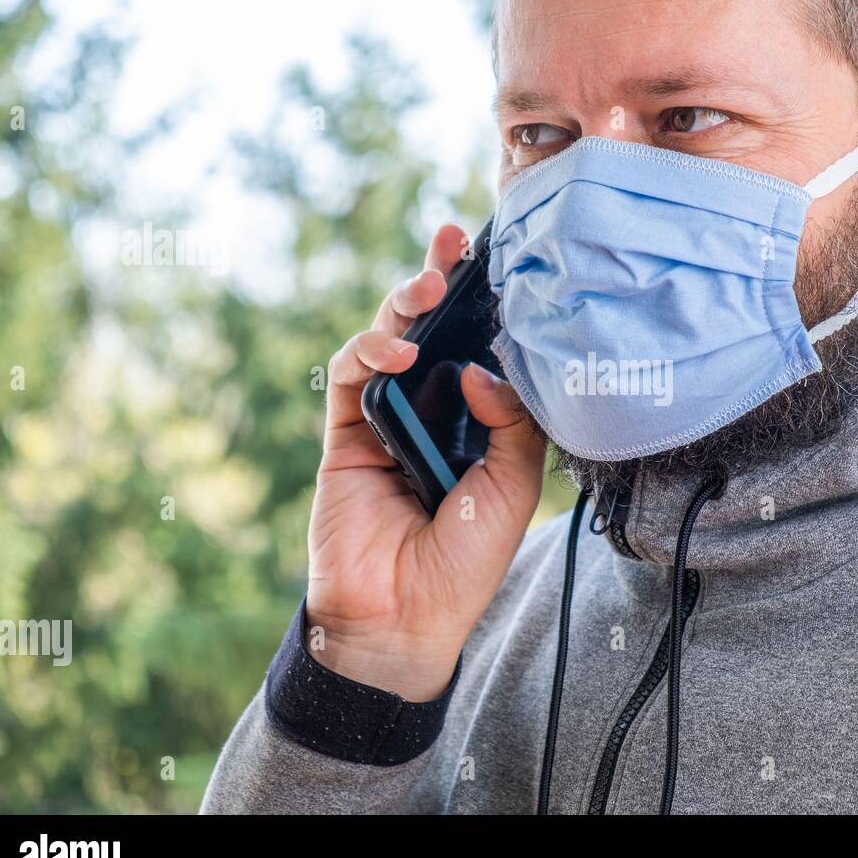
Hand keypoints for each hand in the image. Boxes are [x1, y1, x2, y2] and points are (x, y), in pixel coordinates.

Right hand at [306, 224, 544, 699]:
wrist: (405, 616)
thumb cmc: (465, 560)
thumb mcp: (513, 488)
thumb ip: (511, 423)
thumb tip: (483, 369)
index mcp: (476, 426)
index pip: (479, 349)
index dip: (484, 306)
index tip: (499, 260)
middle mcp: (431, 415)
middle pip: (432, 333)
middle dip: (439, 282)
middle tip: (450, 241)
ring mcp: (385, 421)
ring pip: (388, 342)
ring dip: (403, 306)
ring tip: (426, 288)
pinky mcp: (344, 434)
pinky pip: (351, 377)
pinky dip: (371, 352)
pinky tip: (399, 350)